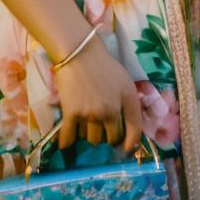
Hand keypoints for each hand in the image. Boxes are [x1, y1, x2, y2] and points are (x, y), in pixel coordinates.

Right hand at [53, 34, 143, 153]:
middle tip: (100, 129)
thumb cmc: (103, 64)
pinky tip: (65, 144)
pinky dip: (67, 142)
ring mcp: (90, 113)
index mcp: (127, 101)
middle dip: (106, 137)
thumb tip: (126, 127)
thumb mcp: (124, 81)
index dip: (130, 143)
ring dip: (88, 135)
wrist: (78, 51)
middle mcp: (110, 111)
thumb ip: (129, 103)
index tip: (125, 148)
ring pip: (91, 139)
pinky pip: (69, 136)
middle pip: (110, 139)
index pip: (134, 131)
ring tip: (84, 123)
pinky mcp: (71, 112)